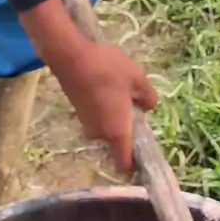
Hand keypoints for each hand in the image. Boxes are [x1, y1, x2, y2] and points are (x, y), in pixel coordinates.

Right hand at [55, 42, 157, 169]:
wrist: (71, 56)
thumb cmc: (108, 70)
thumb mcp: (138, 79)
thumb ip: (148, 98)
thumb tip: (147, 107)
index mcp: (117, 132)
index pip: (124, 163)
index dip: (133, 164)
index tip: (141, 153)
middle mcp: (99, 134)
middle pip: (116, 142)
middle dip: (125, 129)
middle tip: (133, 106)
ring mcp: (86, 123)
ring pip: (106, 127)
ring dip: (113, 116)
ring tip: (118, 92)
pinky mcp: (77, 112)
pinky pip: (97, 117)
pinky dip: (103, 109)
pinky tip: (105, 87)